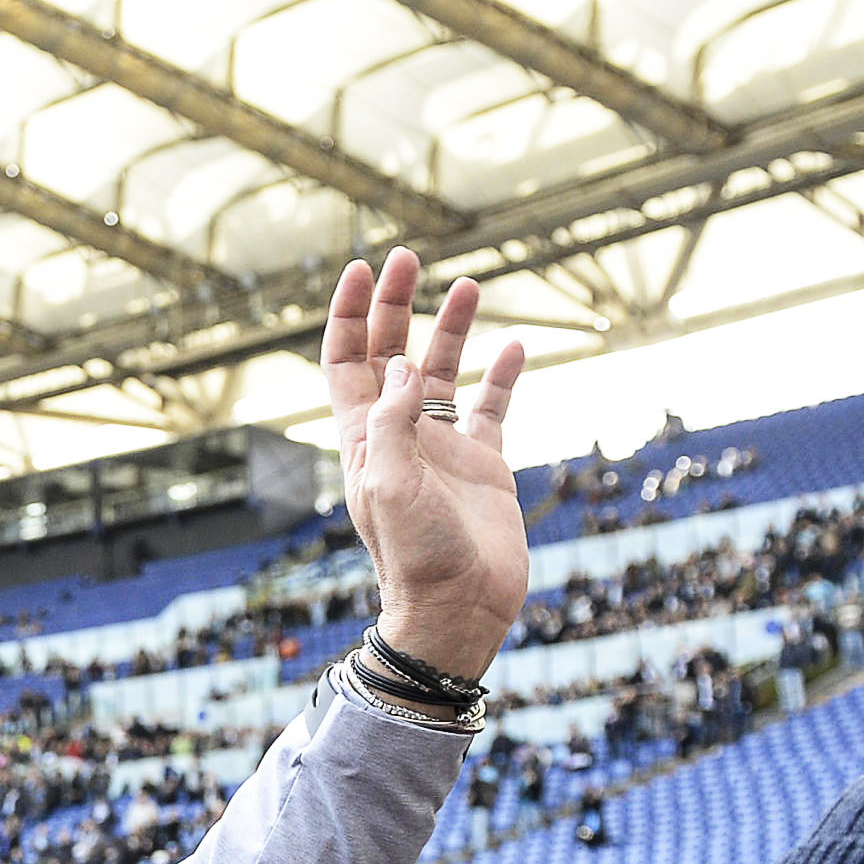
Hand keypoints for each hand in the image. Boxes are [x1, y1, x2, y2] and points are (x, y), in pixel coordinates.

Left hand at [321, 249, 528, 683]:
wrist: (458, 607)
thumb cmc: (415, 555)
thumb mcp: (390, 486)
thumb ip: (393, 423)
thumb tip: (403, 364)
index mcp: (364, 437)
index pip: (346, 361)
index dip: (348, 315)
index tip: (361, 269)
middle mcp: (399, 434)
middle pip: (391, 352)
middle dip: (395, 304)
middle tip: (408, 257)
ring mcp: (441, 446)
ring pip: (443, 372)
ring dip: (451, 329)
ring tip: (468, 284)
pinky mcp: (484, 463)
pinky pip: (493, 407)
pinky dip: (504, 375)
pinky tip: (516, 346)